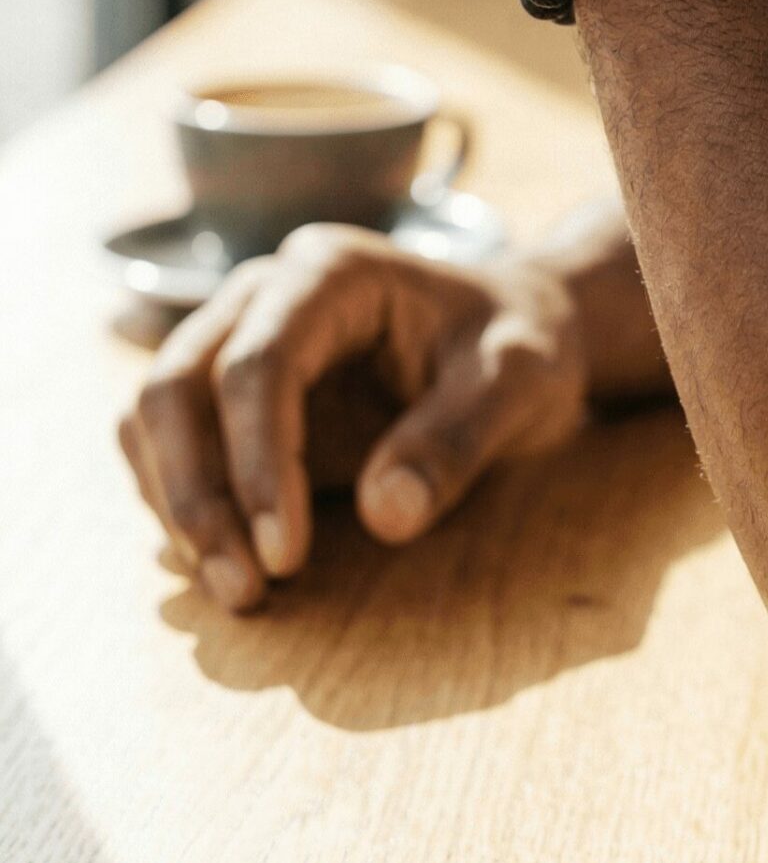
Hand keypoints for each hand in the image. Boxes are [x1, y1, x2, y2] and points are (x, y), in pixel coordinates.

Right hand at [117, 224, 587, 612]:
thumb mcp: (521, 383)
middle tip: (247, 590)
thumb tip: (385, 515)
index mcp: (334, 271)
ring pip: (152, 416)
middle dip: (197, 496)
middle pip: (176, 385)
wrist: (513, 334)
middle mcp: (266, 292)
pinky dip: (181, 504)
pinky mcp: (229, 391)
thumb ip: (460, 439)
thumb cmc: (519, 346)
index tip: (287, 557)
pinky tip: (230, 562)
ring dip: (179, 508)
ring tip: (241, 590)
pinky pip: (166, 444)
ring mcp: (237, 336)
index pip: (258, 363)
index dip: (259, 463)